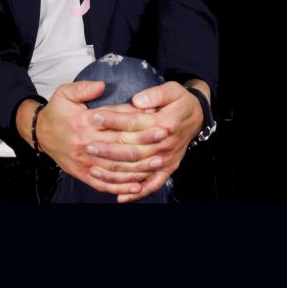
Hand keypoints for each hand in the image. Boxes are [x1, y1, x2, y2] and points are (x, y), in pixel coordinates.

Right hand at [31, 82, 165, 196]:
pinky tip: (138, 185)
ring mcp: (85, 162)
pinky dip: (121, 186)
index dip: (137, 118)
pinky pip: (104, 183)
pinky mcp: (83, 174)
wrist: (38, 134)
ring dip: (138, 165)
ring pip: (116, 167)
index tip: (156, 114)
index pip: (115, 120)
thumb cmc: (56, 112)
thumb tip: (103, 85)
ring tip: (158, 161)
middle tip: (164, 136)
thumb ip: (84, 88)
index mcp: (84, 122)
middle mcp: (86, 143)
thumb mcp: (65, 93)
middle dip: (145, 141)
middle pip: (120, 144)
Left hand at [87, 81, 205, 202]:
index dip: (114, 119)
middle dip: (109, 148)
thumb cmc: (180, 101)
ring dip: (116, 171)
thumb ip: (155, 94)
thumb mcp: (171, 90)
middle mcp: (166, 144)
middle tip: (88, 145)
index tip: (95, 117)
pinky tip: (120, 197)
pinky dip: (137, 193)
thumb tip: (136, 101)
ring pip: (138, 169)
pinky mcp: (168, 169)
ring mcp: (167, 159)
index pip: (135, 122)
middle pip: (133, 149)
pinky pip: (152, 184)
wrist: (198, 117)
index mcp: (165, 122)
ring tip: (94, 168)